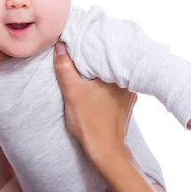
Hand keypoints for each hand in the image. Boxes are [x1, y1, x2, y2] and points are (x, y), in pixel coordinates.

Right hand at [53, 42, 136, 159]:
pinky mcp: (126, 104)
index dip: (94, 46)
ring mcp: (129, 94)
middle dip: (97, 58)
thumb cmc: (90, 122)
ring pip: (113, 75)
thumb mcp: (72, 92)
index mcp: (118, 76)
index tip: (83, 41)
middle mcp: (128, 83)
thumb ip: (65, 68)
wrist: (106, 150)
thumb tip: (60, 46)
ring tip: (89, 65)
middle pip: (110, 63)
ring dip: (102, 72)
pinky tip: (96, 84)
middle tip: (83, 51)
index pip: (106, 53)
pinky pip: (116, 86)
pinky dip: (106, 83)